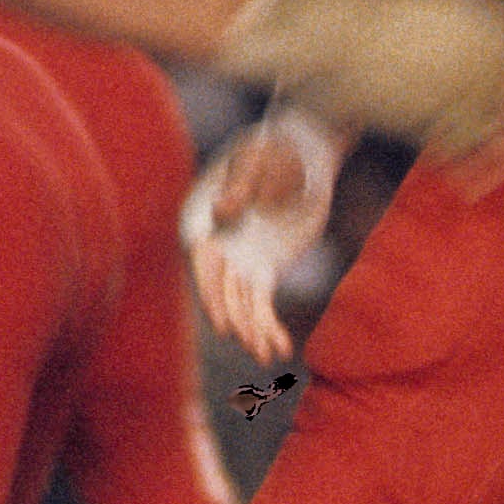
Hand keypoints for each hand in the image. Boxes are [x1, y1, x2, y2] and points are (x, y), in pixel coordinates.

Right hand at [183, 110, 345, 361]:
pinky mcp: (264, 268)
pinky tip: (281, 349)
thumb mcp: (258, 159)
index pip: (204, 260)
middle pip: (221, 287)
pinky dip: (269, 325)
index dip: (211, 291)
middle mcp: (216, 243)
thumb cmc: (274, 148)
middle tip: (245, 341)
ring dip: (252, 329)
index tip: (221, 320)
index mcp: (203, 216)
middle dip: (232, 316)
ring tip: (266, 355)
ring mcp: (240, 259)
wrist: (301, 150)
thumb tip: (222, 211)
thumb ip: (241, 184)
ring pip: (241, 302)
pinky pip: (262, 302)